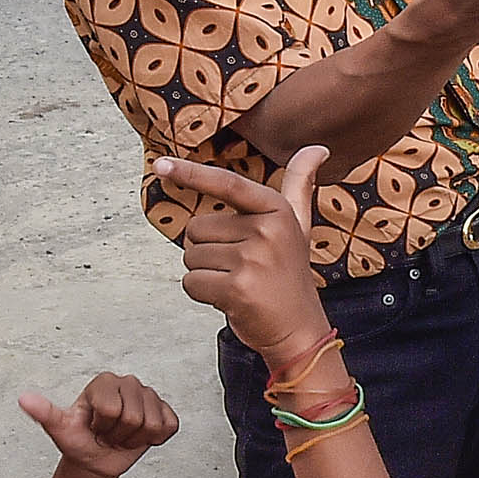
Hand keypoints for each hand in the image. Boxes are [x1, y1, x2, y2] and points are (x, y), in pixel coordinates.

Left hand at [19, 372, 180, 477]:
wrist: (96, 459)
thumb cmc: (79, 441)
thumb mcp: (59, 429)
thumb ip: (44, 413)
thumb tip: (24, 399)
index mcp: (103, 382)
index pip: (112, 408)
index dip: (102, 426)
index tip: (94, 427)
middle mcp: (128, 383)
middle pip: (133, 417)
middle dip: (119, 435)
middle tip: (108, 434)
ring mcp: (149, 396)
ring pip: (152, 424)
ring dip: (135, 439)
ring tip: (122, 435)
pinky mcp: (166, 412)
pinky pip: (169, 427)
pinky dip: (155, 439)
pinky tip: (140, 436)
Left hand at [159, 148, 335, 365]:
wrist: (300, 329)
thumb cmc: (290, 275)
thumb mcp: (299, 226)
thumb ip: (300, 184)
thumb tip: (318, 148)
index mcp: (277, 210)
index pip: (226, 184)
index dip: (191, 173)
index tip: (160, 165)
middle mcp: (266, 231)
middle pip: (197, 228)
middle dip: (208, 250)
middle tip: (240, 267)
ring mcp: (252, 260)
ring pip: (191, 257)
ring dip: (205, 273)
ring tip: (238, 282)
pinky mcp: (237, 289)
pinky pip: (192, 282)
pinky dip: (202, 294)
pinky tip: (229, 299)